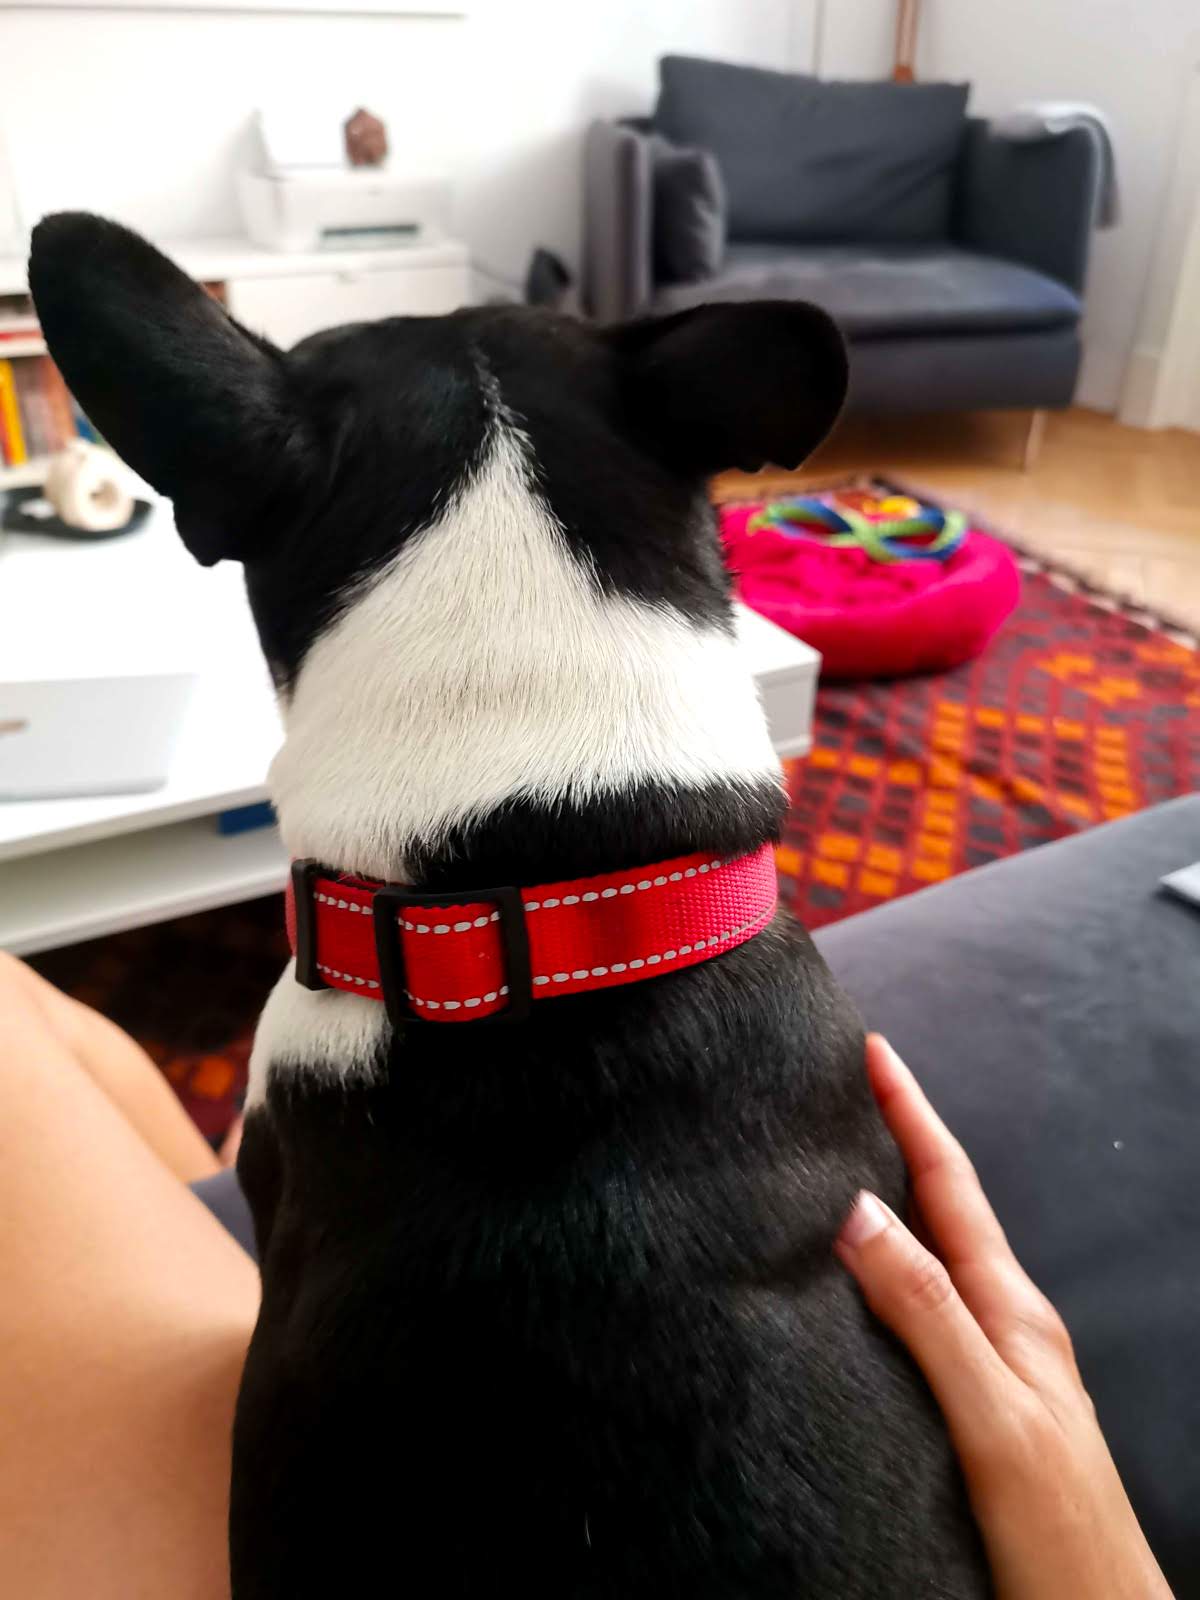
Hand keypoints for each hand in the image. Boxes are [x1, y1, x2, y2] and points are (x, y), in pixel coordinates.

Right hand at [835, 1035, 1172, 1599]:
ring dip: (889, 1205)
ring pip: (931, 1260)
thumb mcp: (991, 1417)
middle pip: (943, 1210)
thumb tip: (858, 1211)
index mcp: (1011, 1310)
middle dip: (896, 1141)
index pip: (951, 1185)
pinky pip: (921, 1312)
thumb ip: (928, 1315)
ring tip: (834, 1165)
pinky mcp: (974, 1409)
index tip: (872, 1048)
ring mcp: (994, 1367)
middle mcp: (1004, 1325)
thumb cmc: (1059, 1534)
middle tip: (840, 1089)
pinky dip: (884, 1275)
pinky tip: (853, 1288)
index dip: (911, 1111)